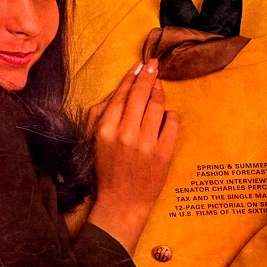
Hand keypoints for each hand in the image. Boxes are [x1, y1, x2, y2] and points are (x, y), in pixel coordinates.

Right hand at [85, 59, 178, 251]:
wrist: (122, 202)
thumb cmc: (106, 170)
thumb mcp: (93, 141)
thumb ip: (100, 114)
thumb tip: (119, 89)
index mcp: (105, 129)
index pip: (121, 95)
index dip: (132, 77)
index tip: (140, 65)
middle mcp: (125, 134)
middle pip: (140, 95)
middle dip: (149, 76)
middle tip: (155, 64)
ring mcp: (146, 145)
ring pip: (157, 106)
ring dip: (160, 93)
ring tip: (160, 86)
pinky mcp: (164, 154)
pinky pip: (172, 123)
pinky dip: (171, 115)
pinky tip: (166, 115)